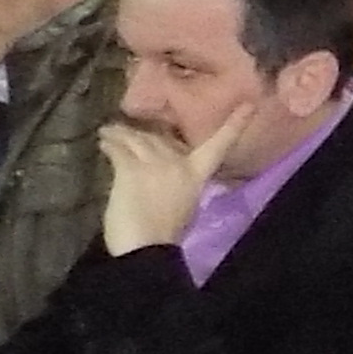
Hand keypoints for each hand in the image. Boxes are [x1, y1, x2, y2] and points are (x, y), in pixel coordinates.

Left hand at [96, 114, 220, 256]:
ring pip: (136, 139)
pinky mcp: (130, 170)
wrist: (148, 249)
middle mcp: (179, 164)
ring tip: (109, 132)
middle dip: (144, 132)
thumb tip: (175, 177)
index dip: (234, 124)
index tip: (249, 104)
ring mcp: (154, 164)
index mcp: (198, 176)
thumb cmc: (167, 235)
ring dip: (120, 134)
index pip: (220, 145)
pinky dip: (109, 144)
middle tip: (129, 127)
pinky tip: (103, 142)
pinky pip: (118, 149)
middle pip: (161, 138)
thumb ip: (182, 184)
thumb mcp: (186, 206)